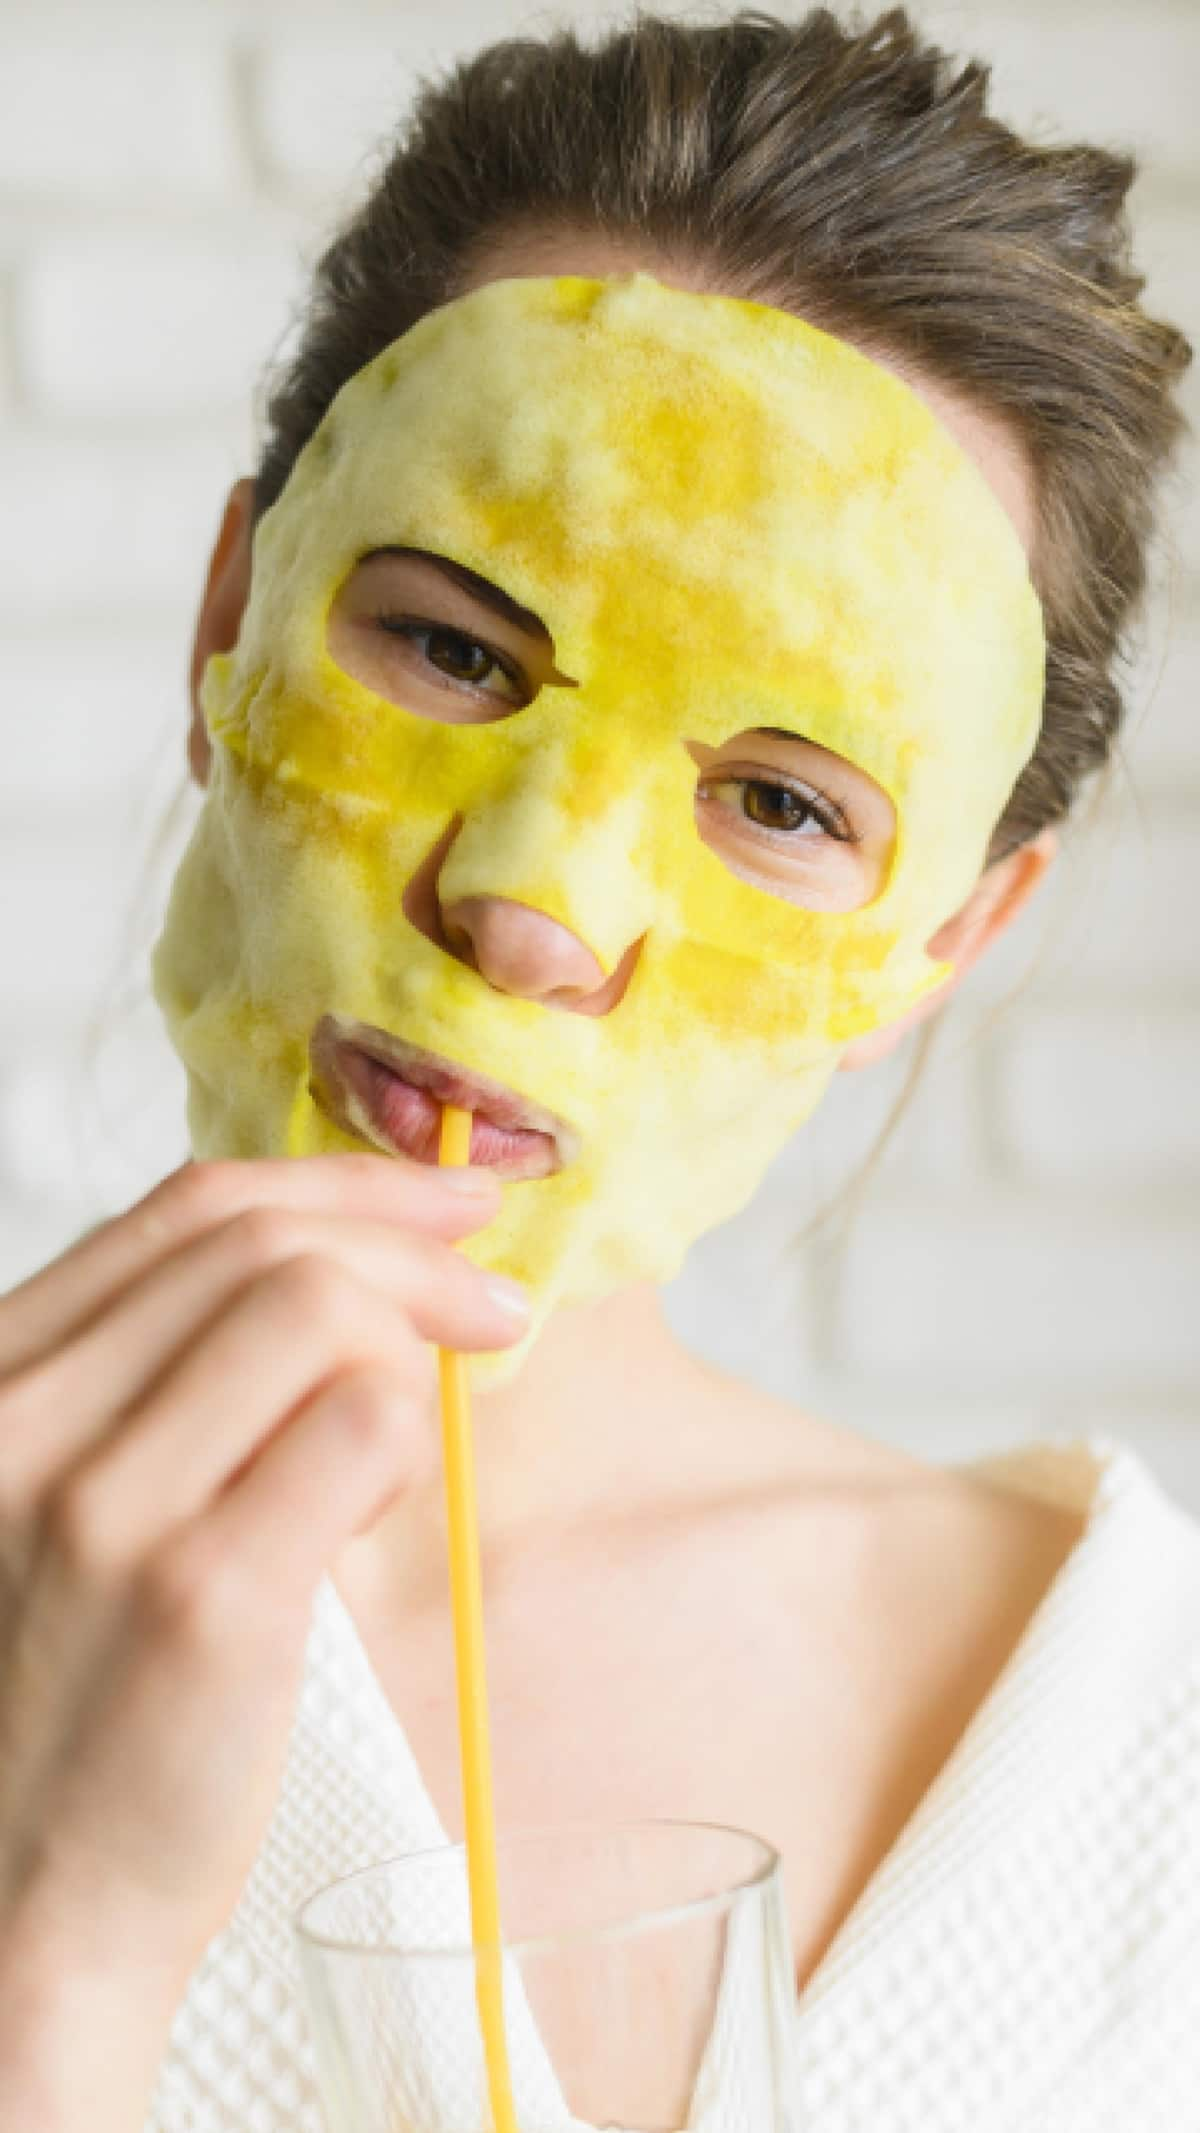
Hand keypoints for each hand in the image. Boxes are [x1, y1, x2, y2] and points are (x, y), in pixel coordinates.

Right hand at [0, 1152, 522, 2124]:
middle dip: (413, 1242)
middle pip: (261, 1243)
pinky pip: (364, 1422)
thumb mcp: (64, 1507)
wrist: (27, 1917)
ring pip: (322, 1308)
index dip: (337, 1184)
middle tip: (496, 1296)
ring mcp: (105, 1505)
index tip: (439, 1199)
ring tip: (408, 1442)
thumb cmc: (70, 1707)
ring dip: (410, 1353)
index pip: (183, 1210)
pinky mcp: (203, 1593)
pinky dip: (406, 1441)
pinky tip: (379, 1506)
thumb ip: (154, 1389)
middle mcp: (25, 1423)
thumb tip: (341, 1281)